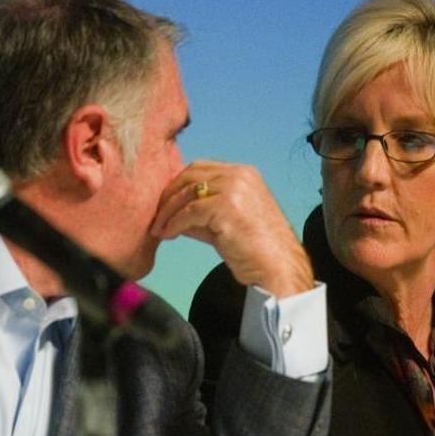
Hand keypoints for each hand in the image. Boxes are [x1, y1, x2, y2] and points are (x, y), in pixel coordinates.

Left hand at [151, 160, 313, 297]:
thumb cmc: (256, 250)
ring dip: (167, 211)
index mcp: (244, 174)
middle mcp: (240, 175)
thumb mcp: (226, 223)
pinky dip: (174, 223)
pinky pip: (189, 212)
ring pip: (187, 192)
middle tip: (156, 216)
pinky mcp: (227, 207)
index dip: (178, 184)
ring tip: (158, 229)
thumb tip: (174, 215)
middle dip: (168, 195)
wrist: (278, 267)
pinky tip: (168, 235)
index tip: (164, 203)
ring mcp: (235, 189)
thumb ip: (202, 214)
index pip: (200, 168)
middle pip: (190, 175)